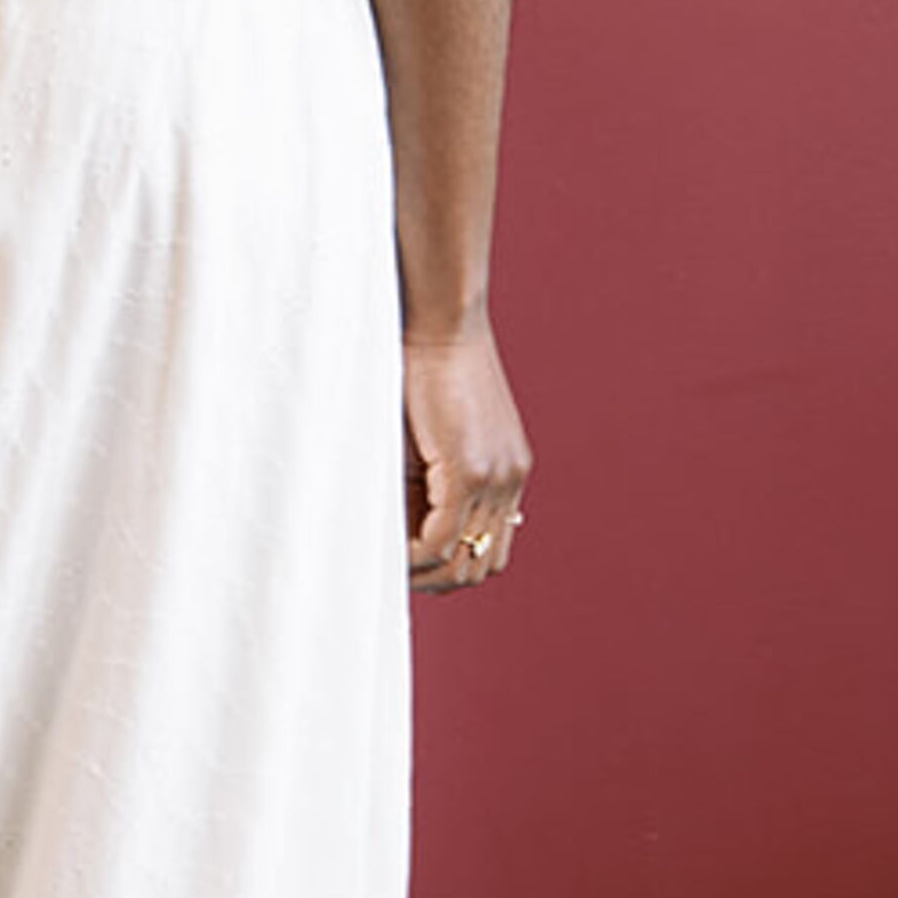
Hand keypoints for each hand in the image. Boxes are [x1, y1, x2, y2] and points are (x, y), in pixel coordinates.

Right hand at [403, 314, 530, 592]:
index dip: (448, 565)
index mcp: (507, 471)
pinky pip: (441, 538)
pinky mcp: (469, 469)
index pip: (489, 547)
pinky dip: (412, 553)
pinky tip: (387, 544)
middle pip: (483, 566)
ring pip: (465, 563)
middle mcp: (510, 480)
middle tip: (395, 568)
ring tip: (389, 560)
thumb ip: (425, 478)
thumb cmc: (424, 363)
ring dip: (424, 572)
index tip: (406, 560)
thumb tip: (400, 523)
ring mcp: (495, 478)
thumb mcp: (430, 432)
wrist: (439, 319)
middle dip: (436, 579)